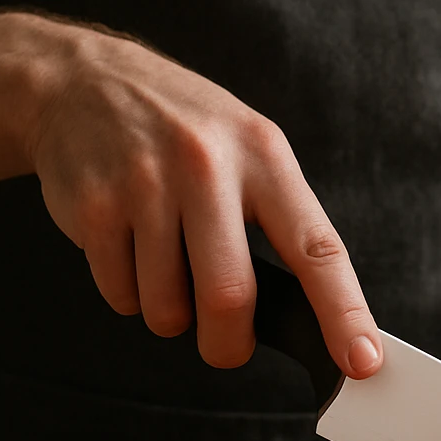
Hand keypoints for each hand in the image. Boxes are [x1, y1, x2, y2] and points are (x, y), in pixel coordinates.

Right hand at [27, 18, 380, 375]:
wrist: (79, 80)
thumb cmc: (181, 129)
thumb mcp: (246, 148)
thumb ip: (281, 221)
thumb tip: (313, 314)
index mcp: (263, 155)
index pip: (317, 248)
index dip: (343, 312)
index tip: (361, 360)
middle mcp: (206, 166)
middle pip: (229, 298)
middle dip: (228, 343)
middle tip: (225, 343)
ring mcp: (145, 185)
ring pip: (167, 309)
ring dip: (170, 314)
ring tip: (164, 263)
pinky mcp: (93, 207)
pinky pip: (121, 296)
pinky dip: (129, 294)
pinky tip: (127, 245)